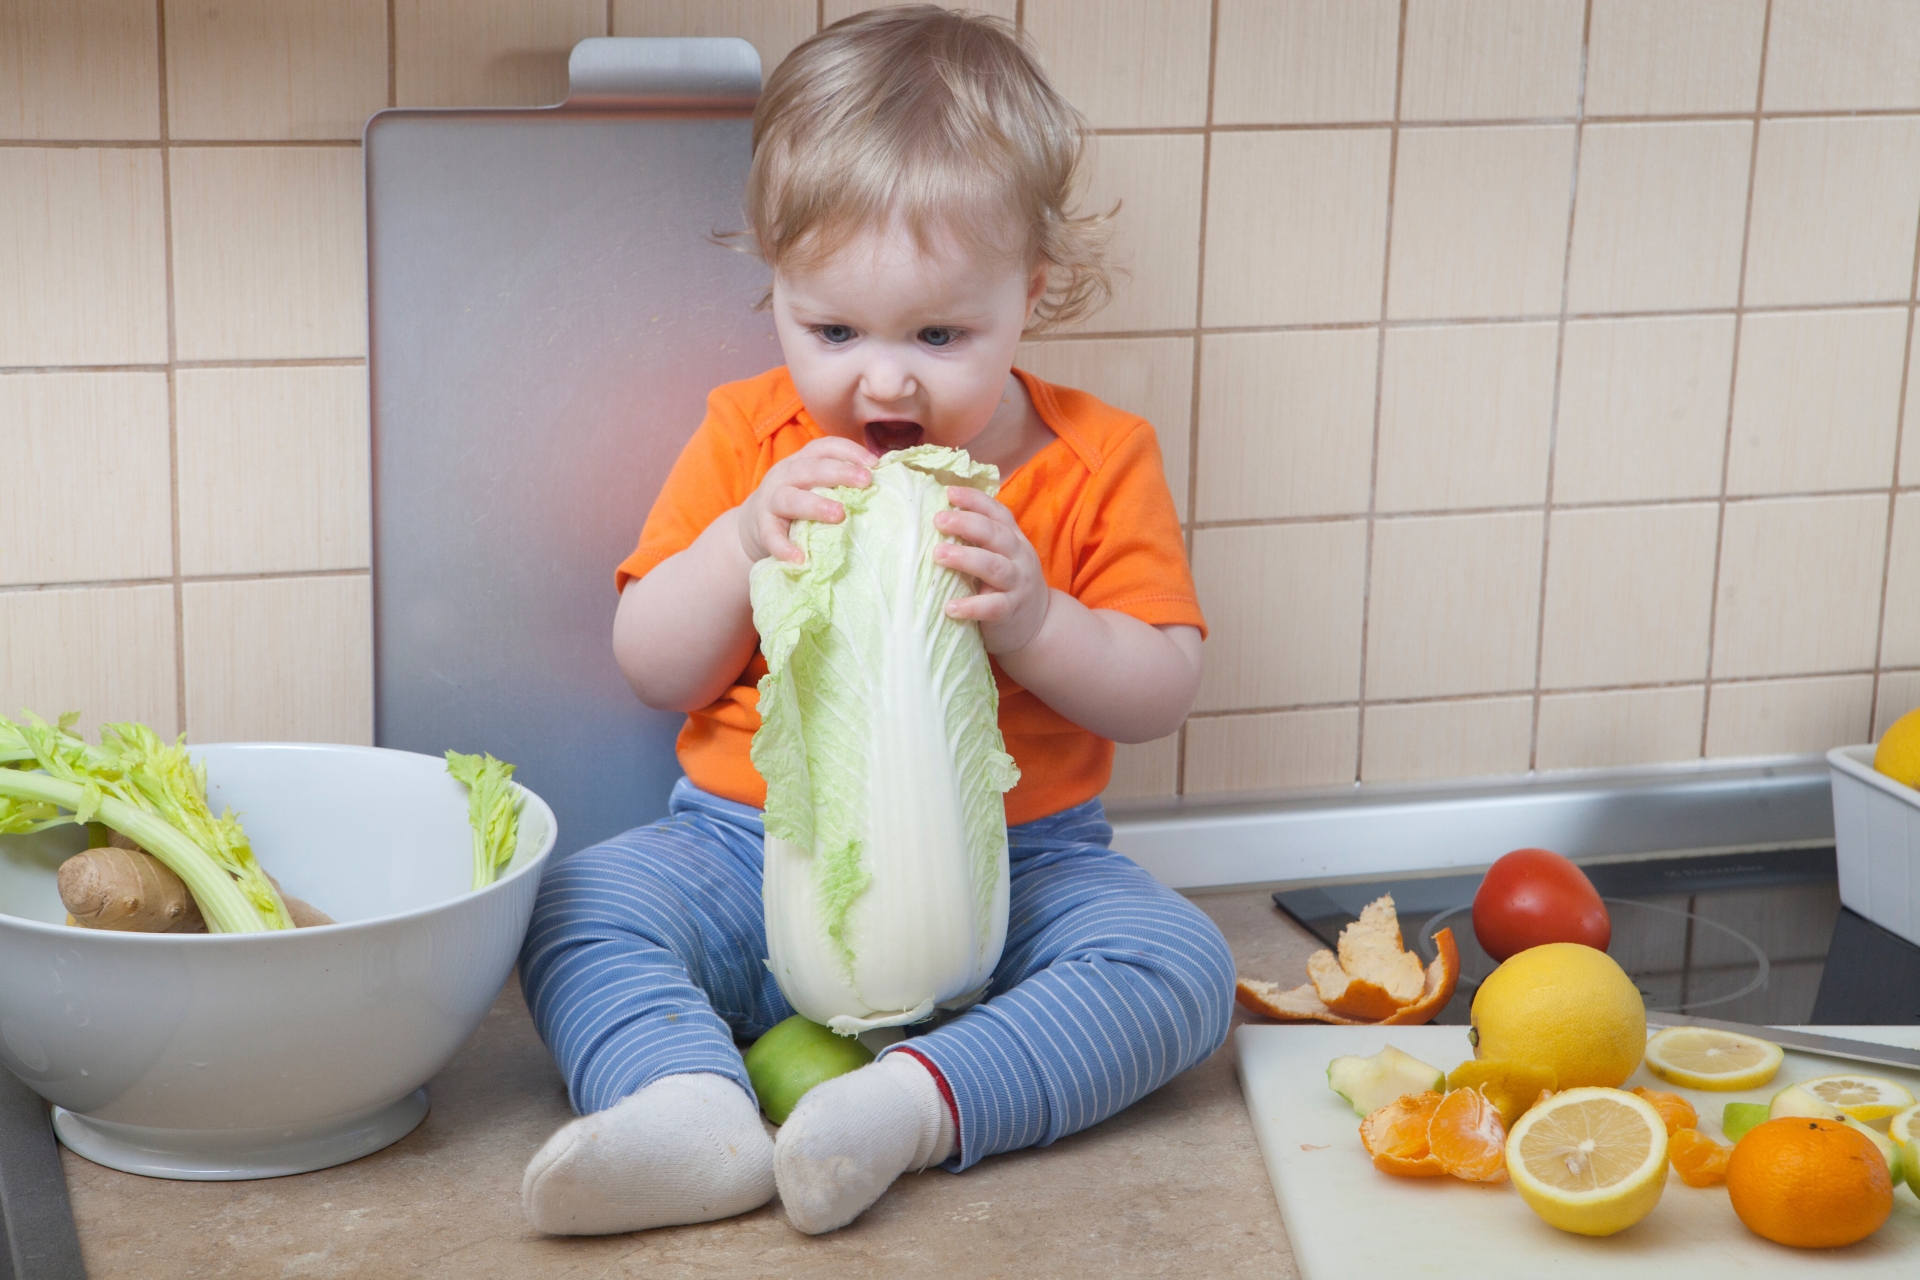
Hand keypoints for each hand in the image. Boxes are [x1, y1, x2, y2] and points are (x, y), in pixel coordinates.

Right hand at [736, 437, 877, 563]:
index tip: (875, 463)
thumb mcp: (815, 487)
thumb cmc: (797, 507)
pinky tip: (800, 559)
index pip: (825, 447)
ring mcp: (770, 500)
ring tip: (839, 515)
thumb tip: (886, 484)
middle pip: (810, 468)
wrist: (751, 527)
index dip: (849, 451)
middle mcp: (784, 475)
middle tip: (866, 482)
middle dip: (839, 472)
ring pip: (789, 497)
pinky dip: (783, 547)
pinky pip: (770, 535)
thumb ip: (840, 484)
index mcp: (802, 462)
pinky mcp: (760, 527)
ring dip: (814, 504)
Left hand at [934, 486, 1050, 654]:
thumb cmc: (1006, 585)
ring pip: (994, 566)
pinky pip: (993, 607)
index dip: (975, 500)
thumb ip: (979, 540)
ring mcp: (1018, 584)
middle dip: (966, 524)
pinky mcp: (1012, 611)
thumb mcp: (1000, 556)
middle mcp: (1019, 557)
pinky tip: (950, 608)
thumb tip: (935, 518)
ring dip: (965, 558)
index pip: (997, 513)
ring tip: (938, 554)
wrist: (1037, 625)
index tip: (948, 492)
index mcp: (1013, 539)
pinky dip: (972, 606)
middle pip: (995, 534)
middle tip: (938, 520)